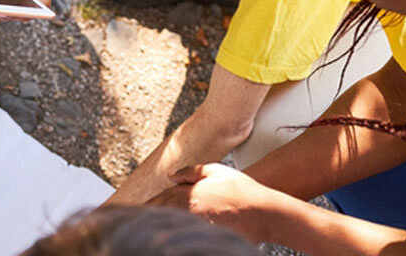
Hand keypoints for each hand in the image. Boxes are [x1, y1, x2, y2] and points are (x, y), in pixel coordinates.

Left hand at [150, 163, 272, 240]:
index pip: (158, 201)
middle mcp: (189, 212)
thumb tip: (171, 176)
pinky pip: (189, 232)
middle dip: (153, 215)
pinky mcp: (210, 235)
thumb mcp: (215, 170)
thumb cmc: (243, 190)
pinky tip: (183, 228)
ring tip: (157, 223)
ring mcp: (199, 226)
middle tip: (142, 216)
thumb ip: (190, 172)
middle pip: (162, 215)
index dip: (148, 205)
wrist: (266, 213)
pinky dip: (183, 229)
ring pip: (175, 224)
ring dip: (167, 222)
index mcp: (187, 194)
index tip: (138, 208)